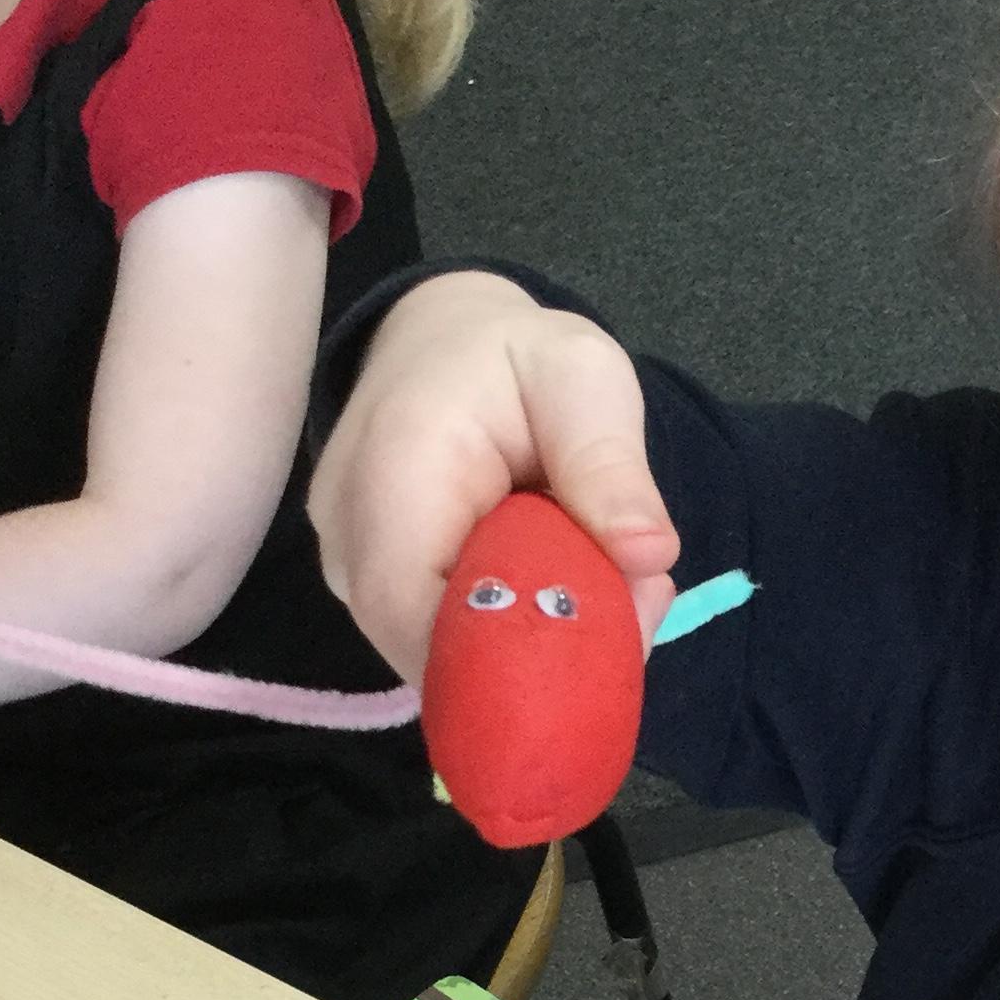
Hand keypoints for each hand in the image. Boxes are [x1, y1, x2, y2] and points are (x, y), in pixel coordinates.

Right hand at [306, 271, 678, 682]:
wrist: (443, 342)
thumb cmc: (516, 358)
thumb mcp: (583, 380)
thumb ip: (608, 464)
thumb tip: (649, 555)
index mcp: (394, 468)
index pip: (409, 609)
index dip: (499, 657)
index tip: (601, 646)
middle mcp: (350, 530)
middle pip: (429, 647)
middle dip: (540, 653)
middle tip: (637, 606)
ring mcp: (351, 564)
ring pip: (440, 651)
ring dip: (533, 641)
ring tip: (609, 581)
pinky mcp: (373, 586)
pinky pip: (441, 636)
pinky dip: (512, 630)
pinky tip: (565, 584)